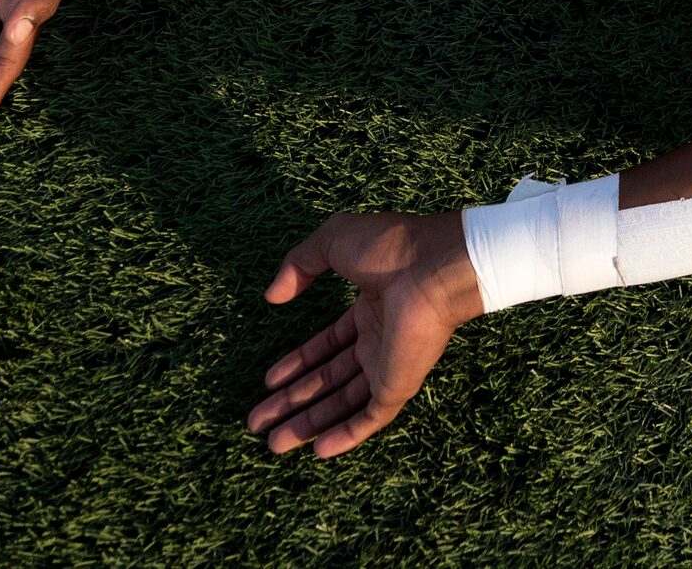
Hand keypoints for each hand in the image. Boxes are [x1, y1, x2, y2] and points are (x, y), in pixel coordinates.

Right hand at [249, 212, 486, 458]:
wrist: (435, 266)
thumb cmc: (391, 248)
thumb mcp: (334, 240)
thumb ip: (299, 264)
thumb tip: (273, 296)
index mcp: (369, 308)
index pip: (328, 344)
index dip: (298, 363)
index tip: (269, 381)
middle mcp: (379, 340)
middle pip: (329, 378)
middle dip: (293, 400)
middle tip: (257, 422)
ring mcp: (390, 364)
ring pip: (343, 402)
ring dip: (309, 423)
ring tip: (272, 443)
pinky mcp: (399, 383)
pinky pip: (371, 418)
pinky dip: (346, 436)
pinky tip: (317, 451)